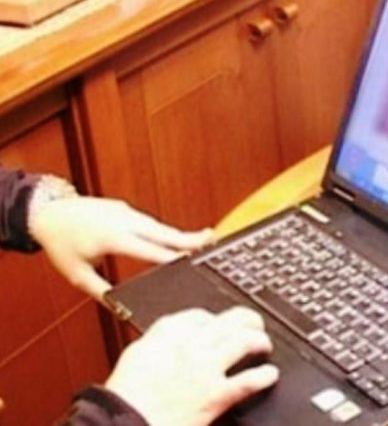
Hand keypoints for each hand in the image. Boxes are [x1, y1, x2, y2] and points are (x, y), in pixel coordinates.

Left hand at [29, 197, 215, 299]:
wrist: (45, 212)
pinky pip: (149, 221)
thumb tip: (120, 309)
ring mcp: (125, 213)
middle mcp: (123, 222)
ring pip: (158, 225)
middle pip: (163, 231)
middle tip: (212, 239)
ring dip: (178, 233)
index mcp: (113, 238)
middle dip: (189, 236)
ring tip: (200, 240)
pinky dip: (163, 230)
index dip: (173, 255)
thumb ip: (102, 292)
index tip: (192, 258)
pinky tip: (173, 237)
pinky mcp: (124, 209)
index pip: (151, 249)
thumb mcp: (77, 274)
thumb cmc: (60, 244)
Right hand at [106, 307, 278, 425]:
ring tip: (264, 346)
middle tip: (255, 325)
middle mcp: (190, 344)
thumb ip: (161, 341)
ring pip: (244, 341)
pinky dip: (264, 376)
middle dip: (248, 319)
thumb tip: (175, 338)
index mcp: (168, 332)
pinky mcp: (216, 395)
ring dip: (260, 342)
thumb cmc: (126, 397)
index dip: (217, 319)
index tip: (222, 324)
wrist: (123, 424)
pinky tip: (270, 375)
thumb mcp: (137, 355)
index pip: (201, 314)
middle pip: (231, 320)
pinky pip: (249, 380)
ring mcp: (205, 368)